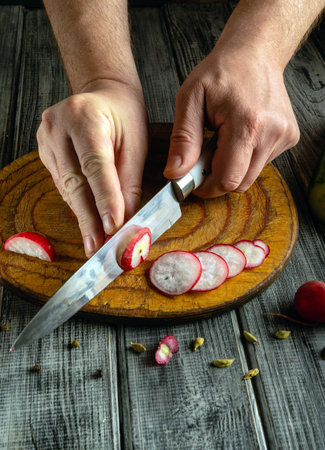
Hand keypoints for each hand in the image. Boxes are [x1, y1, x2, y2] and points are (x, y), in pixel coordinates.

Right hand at [37, 79, 147, 256]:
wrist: (103, 95)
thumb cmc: (124, 117)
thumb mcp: (136, 145)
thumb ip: (129, 182)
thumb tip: (125, 219)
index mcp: (85, 116)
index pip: (95, 165)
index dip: (104, 198)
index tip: (113, 226)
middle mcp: (58, 126)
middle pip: (75, 181)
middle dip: (89, 218)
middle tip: (98, 246)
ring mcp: (46, 138)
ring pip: (66, 187)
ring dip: (82, 216)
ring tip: (94, 240)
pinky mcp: (44, 150)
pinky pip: (61, 183)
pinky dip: (76, 203)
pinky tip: (87, 221)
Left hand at [164, 44, 299, 196]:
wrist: (255, 52)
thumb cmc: (221, 71)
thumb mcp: (190, 99)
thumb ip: (183, 139)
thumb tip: (175, 172)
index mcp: (247, 123)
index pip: (228, 178)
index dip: (207, 187)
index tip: (193, 182)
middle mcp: (271, 133)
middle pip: (240, 183)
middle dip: (218, 178)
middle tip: (204, 158)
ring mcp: (284, 136)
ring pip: (251, 176)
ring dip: (232, 167)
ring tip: (222, 140)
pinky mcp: (289, 137)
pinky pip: (262, 164)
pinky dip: (246, 158)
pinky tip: (240, 136)